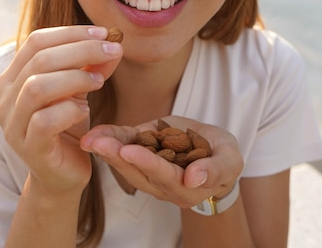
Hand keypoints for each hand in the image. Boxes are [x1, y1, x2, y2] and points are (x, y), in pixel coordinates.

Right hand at [0, 26, 122, 193]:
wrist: (63, 175)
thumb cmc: (67, 127)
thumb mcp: (79, 90)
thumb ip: (91, 66)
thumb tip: (112, 43)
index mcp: (13, 77)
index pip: (36, 42)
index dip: (71, 33)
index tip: (104, 33)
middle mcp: (6, 98)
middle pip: (39, 60)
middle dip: (81, 50)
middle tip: (112, 51)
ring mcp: (13, 124)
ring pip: (36, 87)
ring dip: (75, 78)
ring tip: (98, 82)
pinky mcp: (28, 147)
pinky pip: (44, 121)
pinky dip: (69, 110)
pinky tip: (84, 110)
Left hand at [80, 115, 243, 206]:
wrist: (213, 152)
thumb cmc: (223, 156)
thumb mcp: (230, 160)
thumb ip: (216, 170)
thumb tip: (194, 178)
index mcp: (186, 188)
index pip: (164, 175)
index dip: (147, 163)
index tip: (129, 151)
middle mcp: (162, 186)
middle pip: (137, 172)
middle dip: (116, 157)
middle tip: (98, 144)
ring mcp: (148, 172)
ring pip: (125, 164)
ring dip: (106, 151)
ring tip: (91, 138)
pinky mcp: (140, 153)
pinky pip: (122, 147)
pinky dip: (109, 139)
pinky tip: (94, 133)